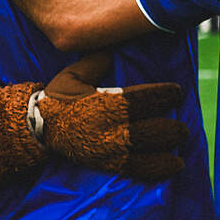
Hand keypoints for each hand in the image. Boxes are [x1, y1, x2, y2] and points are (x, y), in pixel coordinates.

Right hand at [34, 54, 188, 180]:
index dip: (166, 95)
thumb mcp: (74, 75)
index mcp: (105, 105)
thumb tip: (113, 50)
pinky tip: (175, 165)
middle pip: (152, 129)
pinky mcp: (107, 165)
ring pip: (148, 150)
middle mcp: (110, 130)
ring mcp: (109, 150)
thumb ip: (96, 62)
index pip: (143, 99)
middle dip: (173, 126)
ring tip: (181, 137)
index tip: (178, 92)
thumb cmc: (60, 99)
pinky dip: (159, 168)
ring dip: (170, 145)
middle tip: (182, 123)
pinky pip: (138, 169)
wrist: (37, 130)